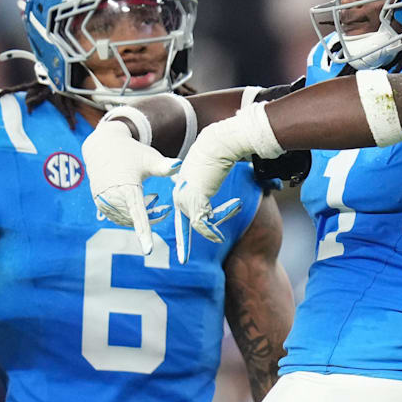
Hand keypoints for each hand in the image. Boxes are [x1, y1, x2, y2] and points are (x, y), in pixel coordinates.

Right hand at [81, 121, 179, 254]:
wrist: (103, 147)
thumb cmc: (131, 152)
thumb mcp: (149, 158)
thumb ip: (164, 167)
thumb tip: (179, 165)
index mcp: (127, 188)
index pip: (137, 215)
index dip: (144, 233)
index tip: (148, 250)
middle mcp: (112, 197)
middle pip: (136, 220)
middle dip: (153, 216)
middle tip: (163, 205)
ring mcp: (103, 202)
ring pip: (127, 221)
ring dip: (142, 216)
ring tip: (152, 200)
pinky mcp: (99, 203)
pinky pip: (117, 217)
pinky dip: (130, 215)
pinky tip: (138, 202)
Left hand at [172, 120, 248, 262]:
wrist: (218, 144)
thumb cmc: (216, 157)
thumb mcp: (207, 177)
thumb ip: (205, 189)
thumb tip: (209, 196)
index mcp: (179, 190)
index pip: (179, 216)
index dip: (182, 235)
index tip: (182, 252)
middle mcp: (178, 195)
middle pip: (186, 223)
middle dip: (191, 240)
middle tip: (188, 257)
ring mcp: (185, 197)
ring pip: (196, 224)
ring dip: (211, 230)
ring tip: (222, 233)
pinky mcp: (195, 198)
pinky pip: (202, 222)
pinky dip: (211, 230)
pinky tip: (219, 235)